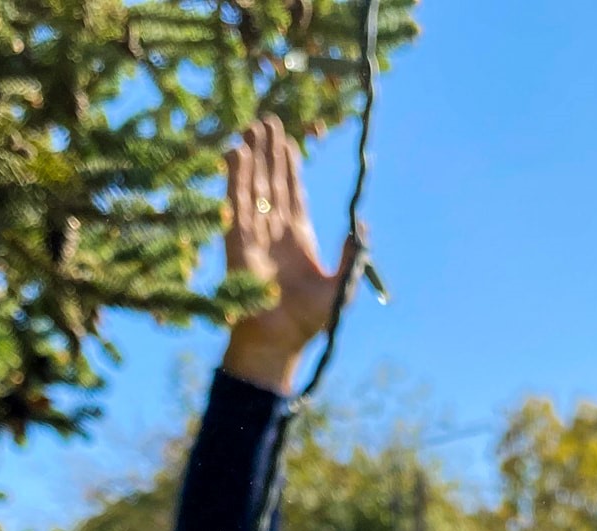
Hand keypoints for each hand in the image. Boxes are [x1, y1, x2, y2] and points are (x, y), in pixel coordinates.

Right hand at [220, 117, 357, 391]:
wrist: (280, 344)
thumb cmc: (310, 322)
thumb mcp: (340, 287)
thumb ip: (352, 257)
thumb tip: (361, 228)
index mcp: (298, 240)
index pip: (293, 193)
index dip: (289, 166)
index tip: (286, 139)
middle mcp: (274, 233)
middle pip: (270, 183)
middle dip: (268, 152)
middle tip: (265, 119)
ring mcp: (254, 236)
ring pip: (252, 188)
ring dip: (250, 159)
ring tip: (248, 127)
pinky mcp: (237, 244)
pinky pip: (236, 206)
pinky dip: (235, 180)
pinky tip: (235, 154)